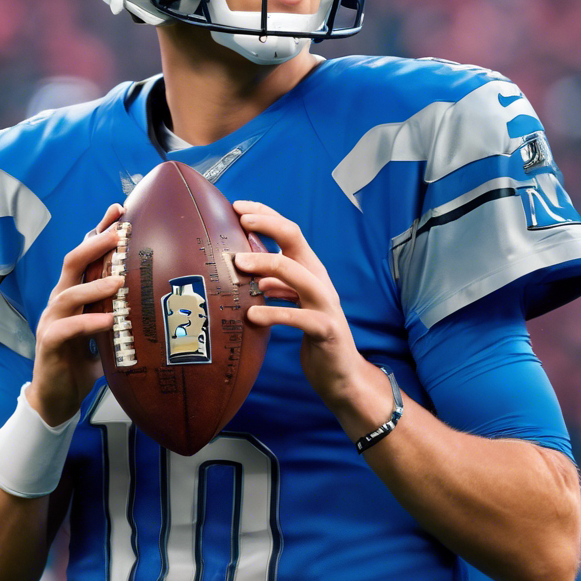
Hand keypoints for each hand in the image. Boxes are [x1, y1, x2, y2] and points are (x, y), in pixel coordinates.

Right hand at [27, 202, 124, 425]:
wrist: (57, 397)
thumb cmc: (84, 360)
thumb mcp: (107, 329)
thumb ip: (124, 311)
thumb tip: (164, 296)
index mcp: (74, 292)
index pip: (85, 254)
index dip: (99, 230)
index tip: (119, 208)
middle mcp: (60, 300)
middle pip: (72, 262)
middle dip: (95, 244)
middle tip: (119, 232)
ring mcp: (52, 320)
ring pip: (69, 293)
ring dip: (96, 284)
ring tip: (120, 279)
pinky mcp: (49, 344)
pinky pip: (67, 329)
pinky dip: (88, 322)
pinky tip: (109, 320)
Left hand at [232, 200, 381, 418]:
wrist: (342, 374)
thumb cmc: (315, 335)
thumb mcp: (295, 304)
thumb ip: (278, 285)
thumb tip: (252, 273)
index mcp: (311, 270)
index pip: (290, 231)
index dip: (265, 215)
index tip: (238, 207)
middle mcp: (320, 279)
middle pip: (295, 240)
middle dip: (267, 226)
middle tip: (239, 221)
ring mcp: (325, 303)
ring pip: (296, 272)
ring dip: (265, 264)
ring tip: (238, 264)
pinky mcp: (325, 329)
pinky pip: (297, 316)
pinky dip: (273, 313)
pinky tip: (251, 315)